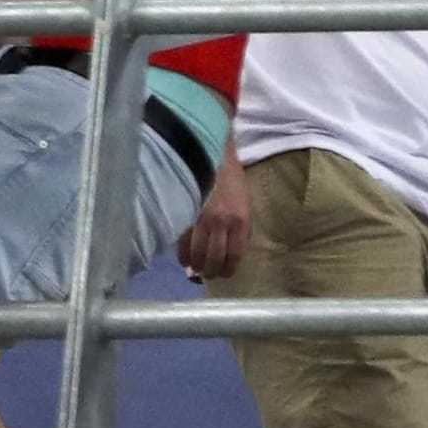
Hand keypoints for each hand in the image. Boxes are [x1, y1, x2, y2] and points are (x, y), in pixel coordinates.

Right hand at [177, 154, 250, 281]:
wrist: (209, 153)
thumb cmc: (230, 178)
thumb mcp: (245, 204)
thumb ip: (241, 228)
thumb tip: (233, 252)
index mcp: (240, 221)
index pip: (234, 256)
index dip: (228, 270)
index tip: (223, 274)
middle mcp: (220, 223)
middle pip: (214, 259)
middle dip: (211, 271)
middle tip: (207, 274)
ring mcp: (200, 219)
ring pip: (196, 253)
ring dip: (195, 265)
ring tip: (194, 268)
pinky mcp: (184, 214)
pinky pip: (182, 242)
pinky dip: (182, 254)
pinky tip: (183, 258)